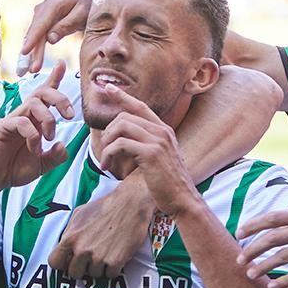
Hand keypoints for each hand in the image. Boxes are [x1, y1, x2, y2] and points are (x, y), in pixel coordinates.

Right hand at [0, 63, 69, 193]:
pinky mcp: (3, 127)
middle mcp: (25, 116)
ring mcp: (13, 120)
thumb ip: (55, 156)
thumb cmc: (13, 169)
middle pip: (42, 92)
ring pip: (33, 103)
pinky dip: (33, 135)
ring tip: (49, 137)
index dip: (54, 78)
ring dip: (48, 119)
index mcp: (35, 120)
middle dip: (60, 98)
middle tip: (69, 115)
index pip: (45, 95)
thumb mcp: (42, 165)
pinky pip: (21, 122)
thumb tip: (62, 144)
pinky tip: (34, 149)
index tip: (63, 64)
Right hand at [18, 0, 95, 74]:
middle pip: (35, 33)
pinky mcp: (43, 19)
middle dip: (30, 52)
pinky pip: (38, 35)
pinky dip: (35, 48)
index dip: (31, 40)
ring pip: (34, 36)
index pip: (40, 25)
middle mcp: (43, 8)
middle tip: (28, 70)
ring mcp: (42, 13)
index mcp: (53, 5)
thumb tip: (50, 39)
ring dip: (31, 53)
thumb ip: (66, 25)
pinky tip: (32, 61)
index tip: (25, 52)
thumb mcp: (82, 13)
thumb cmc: (88, 2)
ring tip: (30, 70)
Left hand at [48, 181, 153, 277]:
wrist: (130, 204)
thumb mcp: (79, 214)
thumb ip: (69, 232)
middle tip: (90, 258)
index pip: (54, 262)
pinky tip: (116, 254)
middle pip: (74, 273)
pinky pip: (110, 275)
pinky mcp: (115, 262)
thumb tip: (63, 246)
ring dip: (99, 267)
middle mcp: (82, 250)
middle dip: (81, 267)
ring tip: (106, 251)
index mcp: (70, 238)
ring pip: (94, 275)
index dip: (62, 263)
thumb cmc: (104, 206)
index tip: (68, 261)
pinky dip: (114, 268)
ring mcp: (99, 257)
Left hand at [95, 85, 200, 216]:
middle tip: (105, 149)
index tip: (108, 88)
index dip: (123, 96)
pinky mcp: (151, 153)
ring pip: (121, 126)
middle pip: (125, 116)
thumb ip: (146, 145)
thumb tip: (124, 141)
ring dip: (107, 143)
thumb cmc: (167, 183)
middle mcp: (162, 131)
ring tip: (105, 160)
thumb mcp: (158, 158)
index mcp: (164, 130)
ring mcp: (158, 141)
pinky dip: (109, 154)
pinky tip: (108, 166)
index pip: (141, 106)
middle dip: (109, 131)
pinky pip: (120, 144)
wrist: (182, 199)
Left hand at [235, 192, 287, 287]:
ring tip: (251, 275)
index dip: (253, 225)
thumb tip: (287, 208)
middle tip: (240, 260)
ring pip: (285, 257)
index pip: (273, 218)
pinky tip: (274, 286)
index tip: (239, 233)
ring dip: (265, 266)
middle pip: (273, 238)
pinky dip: (287, 280)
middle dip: (253, 249)